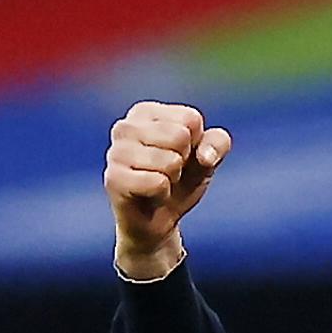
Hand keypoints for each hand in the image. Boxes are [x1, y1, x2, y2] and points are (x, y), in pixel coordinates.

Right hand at [104, 101, 233, 278]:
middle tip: (169, 172)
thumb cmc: (181, 181)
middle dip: (183, 161)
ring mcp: (115, 152)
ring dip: (172, 178)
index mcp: (146, 112)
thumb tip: (204, 157)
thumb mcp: (208, 158)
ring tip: (158, 182)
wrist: (159, 220)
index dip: (196, 144)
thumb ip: (218, 143)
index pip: (191, 119)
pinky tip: (149, 195)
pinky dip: (162, 194)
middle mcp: (125, 126)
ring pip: (169, 161)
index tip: (181, 155)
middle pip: (180, 137)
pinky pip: (157, 183)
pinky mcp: (113, 179)